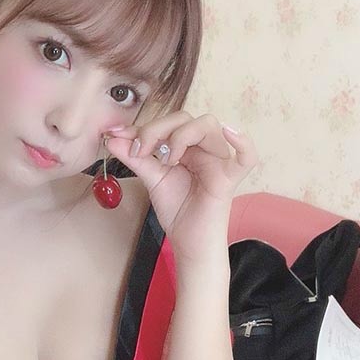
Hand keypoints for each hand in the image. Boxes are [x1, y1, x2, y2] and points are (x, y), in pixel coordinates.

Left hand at [104, 109, 258, 260]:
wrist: (187, 241)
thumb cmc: (177, 209)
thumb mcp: (151, 178)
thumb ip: (135, 157)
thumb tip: (112, 138)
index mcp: (187, 146)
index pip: (169, 122)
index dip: (143, 126)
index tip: (117, 135)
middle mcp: (204, 149)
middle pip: (186, 118)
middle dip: (157, 129)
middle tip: (139, 150)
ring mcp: (218, 162)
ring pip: (208, 126)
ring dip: (182, 136)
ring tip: (167, 160)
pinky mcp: (228, 180)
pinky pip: (247, 158)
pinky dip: (243, 143)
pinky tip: (230, 132)